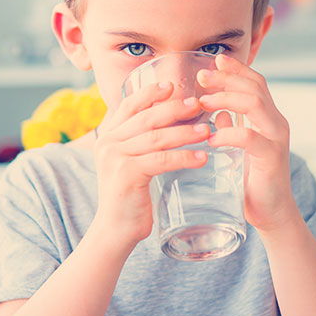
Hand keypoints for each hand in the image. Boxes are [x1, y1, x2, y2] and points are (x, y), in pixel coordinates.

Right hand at [91, 82, 210, 248]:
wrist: (115, 229)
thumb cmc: (131, 196)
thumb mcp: (132, 162)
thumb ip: (143, 142)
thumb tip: (175, 121)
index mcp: (109, 135)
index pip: (128, 105)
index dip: (150, 93)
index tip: (172, 85)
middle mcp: (108, 142)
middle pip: (145, 117)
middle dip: (174, 109)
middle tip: (198, 105)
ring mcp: (115, 158)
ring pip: (155, 137)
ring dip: (184, 132)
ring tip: (207, 131)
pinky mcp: (126, 175)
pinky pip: (161, 160)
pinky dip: (183, 157)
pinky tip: (202, 158)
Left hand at [197, 54, 300, 232]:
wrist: (271, 213)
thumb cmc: (252, 181)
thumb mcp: (239, 148)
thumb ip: (232, 127)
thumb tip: (217, 111)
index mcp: (269, 118)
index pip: (256, 83)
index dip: (237, 70)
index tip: (215, 60)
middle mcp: (277, 123)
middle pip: (255, 87)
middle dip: (227, 78)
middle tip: (202, 76)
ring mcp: (277, 139)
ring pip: (255, 104)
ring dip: (226, 98)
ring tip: (203, 102)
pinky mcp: (272, 158)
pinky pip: (250, 137)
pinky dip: (229, 133)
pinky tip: (211, 138)